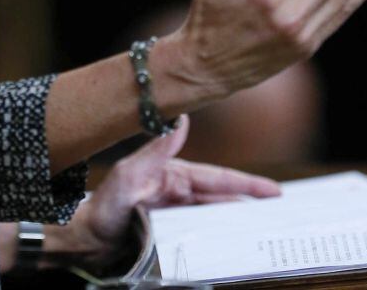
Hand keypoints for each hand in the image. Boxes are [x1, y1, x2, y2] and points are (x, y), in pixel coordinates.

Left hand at [66, 113, 279, 272]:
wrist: (85, 238)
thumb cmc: (104, 206)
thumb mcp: (128, 175)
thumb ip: (157, 150)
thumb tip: (182, 119)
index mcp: (174, 175)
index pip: (219, 178)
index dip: (248, 185)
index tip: (275, 192)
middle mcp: (179, 193)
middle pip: (223, 198)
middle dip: (252, 204)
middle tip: (282, 215)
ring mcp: (177, 214)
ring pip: (216, 217)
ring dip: (239, 223)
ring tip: (266, 232)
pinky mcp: (172, 233)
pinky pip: (203, 235)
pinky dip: (221, 238)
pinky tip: (235, 246)